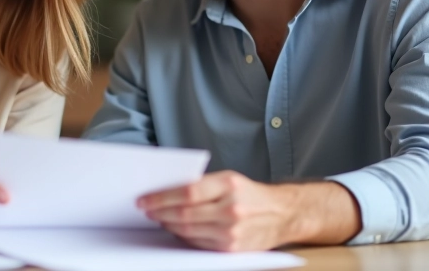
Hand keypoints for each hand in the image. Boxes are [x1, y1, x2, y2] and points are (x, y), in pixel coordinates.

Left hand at [137, 171, 298, 251]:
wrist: (283, 214)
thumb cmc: (252, 194)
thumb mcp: (229, 179)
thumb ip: (202, 184)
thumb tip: (168, 192)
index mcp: (229, 185)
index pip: (187, 192)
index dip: (161, 197)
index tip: (145, 200)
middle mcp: (231, 209)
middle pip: (185, 214)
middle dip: (160, 212)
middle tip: (146, 210)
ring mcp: (232, 231)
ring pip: (189, 230)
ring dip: (168, 225)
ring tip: (158, 218)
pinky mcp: (232, 248)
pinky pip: (199, 244)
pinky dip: (183, 237)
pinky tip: (176, 229)